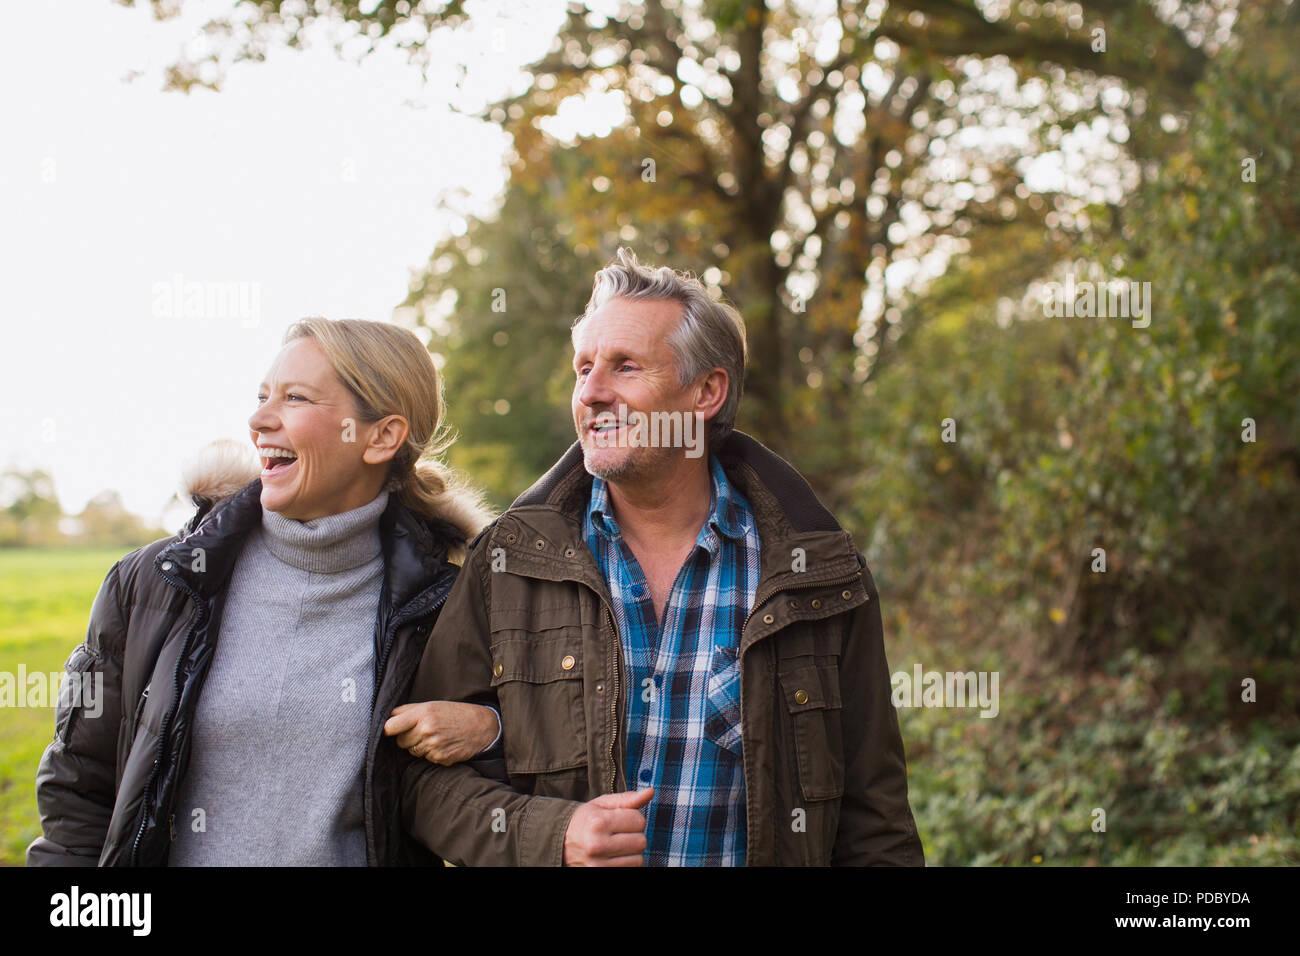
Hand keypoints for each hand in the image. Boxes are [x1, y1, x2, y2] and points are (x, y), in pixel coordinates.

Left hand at [384, 701, 498, 764]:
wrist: (481, 727)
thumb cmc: (455, 714)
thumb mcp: (433, 705)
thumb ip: (409, 710)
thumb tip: (387, 716)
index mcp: (423, 713)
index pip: (390, 726)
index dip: (389, 730)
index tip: (391, 730)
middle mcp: (426, 729)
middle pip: (400, 742)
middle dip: (408, 738)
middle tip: (423, 731)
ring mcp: (433, 746)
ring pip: (412, 751)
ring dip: (420, 746)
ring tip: (436, 737)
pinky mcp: (440, 758)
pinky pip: (426, 759)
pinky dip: (431, 754)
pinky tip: (443, 745)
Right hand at [563, 788, 653, 865]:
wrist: (561, 843)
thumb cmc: (586, 821)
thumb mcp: (603, 804)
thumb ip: (628, 799)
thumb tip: (651, 791)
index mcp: (598, 822)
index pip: (639, 820)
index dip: (633, 818)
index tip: (620, 820)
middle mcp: (597, 845)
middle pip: (641, 841)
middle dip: (634, 835)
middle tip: (618, 833)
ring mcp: (598, 865)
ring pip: (638, 859)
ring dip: (631, 852)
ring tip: (615, 845)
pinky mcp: (601, 874)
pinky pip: (631, 869)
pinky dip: (627, 863)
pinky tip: (614, 856)